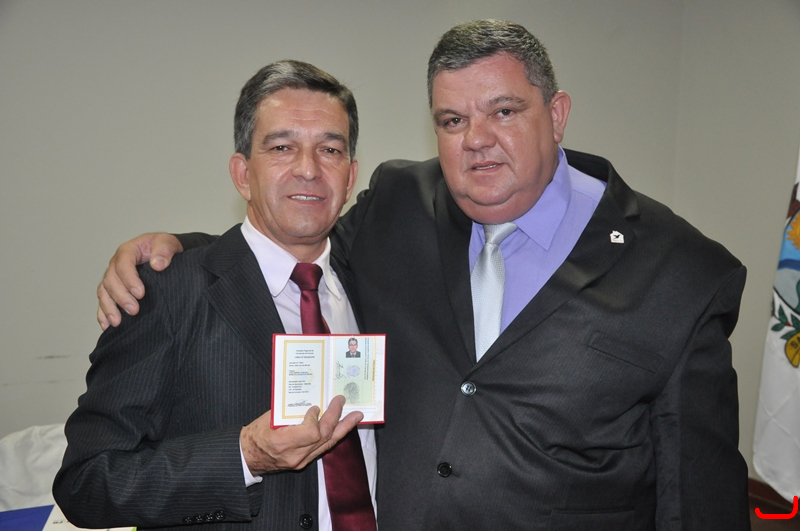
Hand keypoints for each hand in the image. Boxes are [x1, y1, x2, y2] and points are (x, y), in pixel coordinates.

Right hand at [97, 233, 182, 329]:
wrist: (163, 254)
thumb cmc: (163, 248)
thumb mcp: (168, 243)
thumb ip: (164, 250)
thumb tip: (158, 265)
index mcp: (128, 251)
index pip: (123, 264)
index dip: (129, 279)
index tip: (141, 294)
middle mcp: (116, 264)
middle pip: (111, 280)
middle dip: (121, 297)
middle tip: (134, 310)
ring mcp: (113, 277)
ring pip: (104, 292)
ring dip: (109, 307)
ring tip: (118, 322)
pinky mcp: (113, 289)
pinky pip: (103, 300)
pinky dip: (103, 313)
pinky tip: (107, 325)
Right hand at [240, 395, 362, 475]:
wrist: (247, 457)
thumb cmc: (255, 435)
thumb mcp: (269, 419)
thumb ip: (290, 411)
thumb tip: (310, 398)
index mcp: (282, 443)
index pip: (310, 432)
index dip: (316, 418)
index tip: (315, 407)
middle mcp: (295, 455)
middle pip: (323, 437)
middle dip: (336, 418)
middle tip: (342, 401)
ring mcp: (301, 461)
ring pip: (327, 444)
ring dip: (343, 428)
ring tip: (356, 416)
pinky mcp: (304, 463)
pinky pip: (323, 448)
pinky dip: (333, 435)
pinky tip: (341, 426)